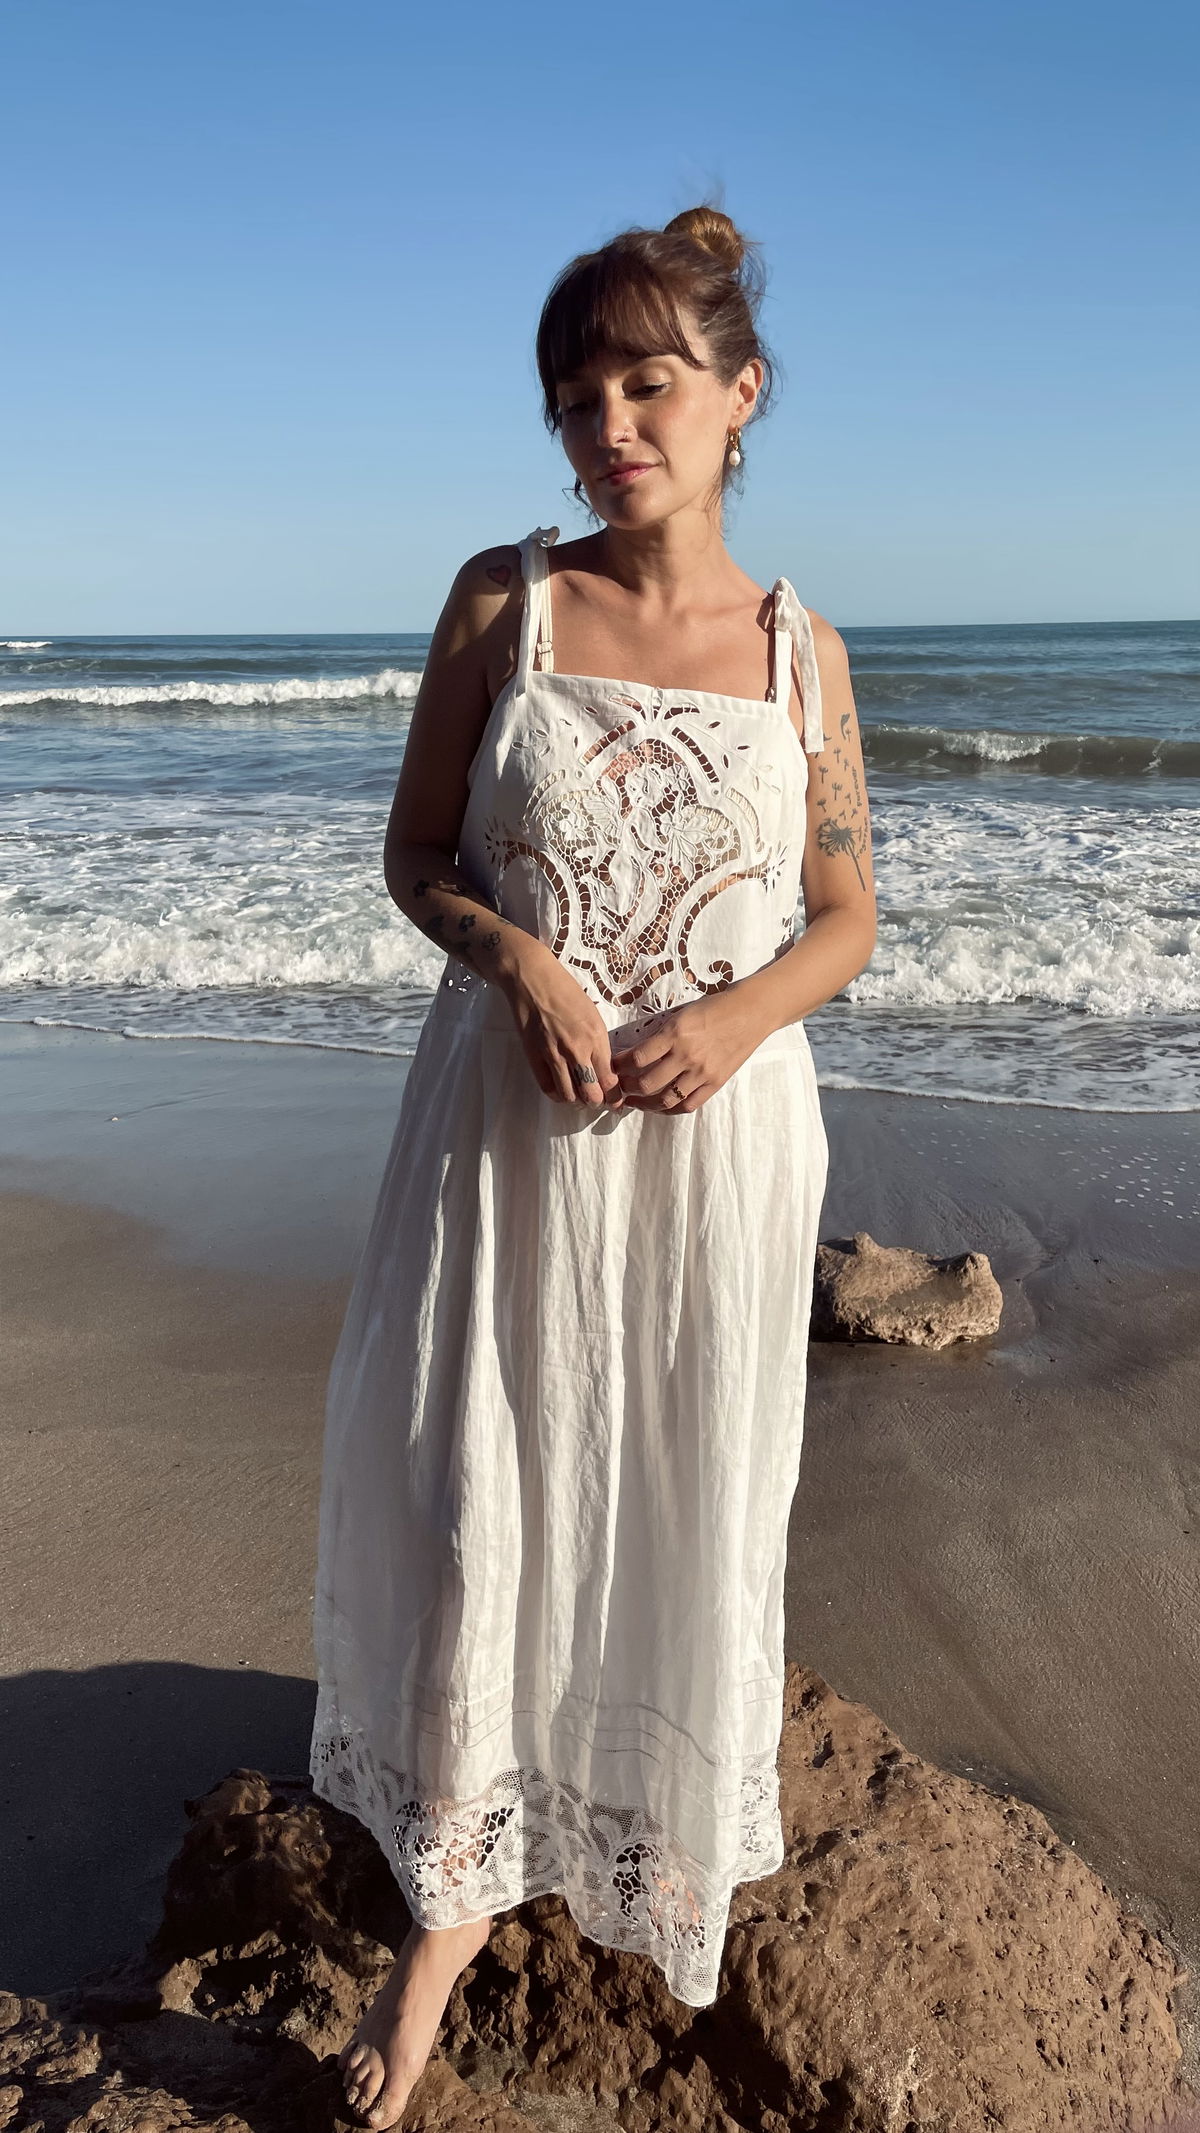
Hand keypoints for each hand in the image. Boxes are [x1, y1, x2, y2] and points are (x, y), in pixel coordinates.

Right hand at [500, 947, 625, 1108]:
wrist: (532, 978)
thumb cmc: (565, 991)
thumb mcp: (593, 1015)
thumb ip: (599, 1044)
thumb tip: (605, 1069)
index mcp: (596, 1037)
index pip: (609, 1080)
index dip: (614, 1096)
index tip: (615, 1101)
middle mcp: (577, 1049)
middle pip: (591, 1094)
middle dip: (596, 1101)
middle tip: (596, 1099)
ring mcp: (553, 1054)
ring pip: (569, 1095)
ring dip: (576, 1100)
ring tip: (578, 1095)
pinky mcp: (534, 1056)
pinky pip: (547, 1087)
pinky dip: (556, 1094)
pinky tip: (561, 1090)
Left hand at [614, 990, 771, 1113]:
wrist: (750, 1012)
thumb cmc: (714, 1008)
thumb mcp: (682, 1014)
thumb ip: (661, 1035)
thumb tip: (635, 1054)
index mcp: (674, 1033)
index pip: (637, 1058)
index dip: (619, 1066)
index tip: (612, 1067)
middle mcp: (686, 1055)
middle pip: (646, 1083)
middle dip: (627, 1088)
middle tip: (619, 1086)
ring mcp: (702, 1072)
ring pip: (664, 1099)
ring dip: (644, 1103)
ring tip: (635, 1101)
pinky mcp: (715, 1083)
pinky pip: (688, 1105)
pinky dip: (670, 1109)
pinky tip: (660, 1106)